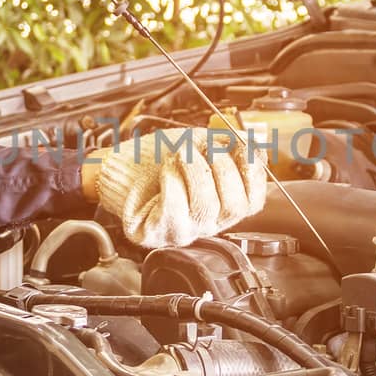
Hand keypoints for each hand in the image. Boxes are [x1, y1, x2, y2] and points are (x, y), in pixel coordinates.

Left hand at [87, 130, 266, 247]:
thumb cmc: (157, 159)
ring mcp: (184, 231)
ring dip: (193, 169)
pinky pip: (174, 209)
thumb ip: (225, 144)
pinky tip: (166, 170)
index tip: (242, 147)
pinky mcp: (158, 233)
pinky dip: (172, 181)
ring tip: (179, 154)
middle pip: (234, 206)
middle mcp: (207, 224)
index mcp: (222, 205)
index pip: (254, 201)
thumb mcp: (197, 144)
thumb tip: (251, 142)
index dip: (253, 173)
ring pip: (205, 206)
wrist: (121, 169)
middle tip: (203, 148)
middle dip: (222, 168)